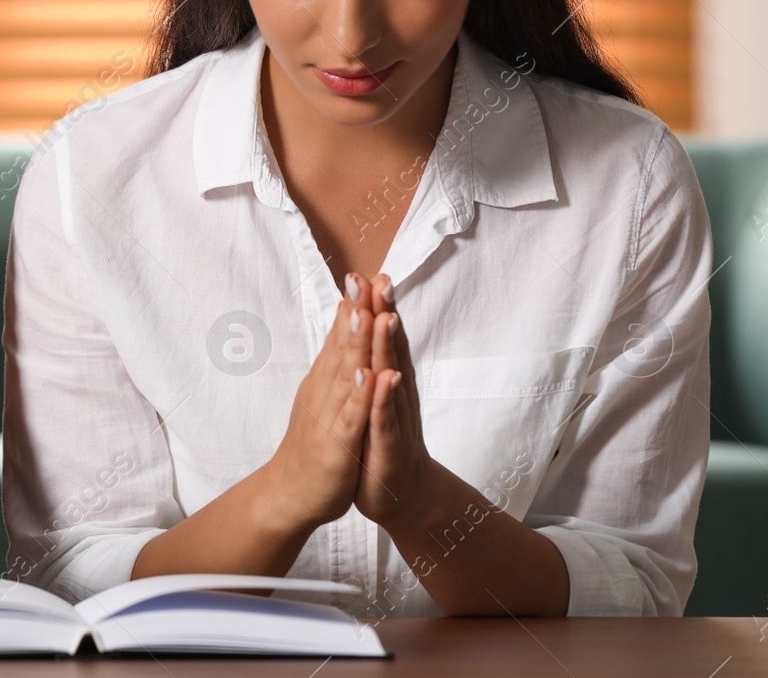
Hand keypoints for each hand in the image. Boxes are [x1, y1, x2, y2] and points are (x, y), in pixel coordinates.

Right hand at [263, 270, 379, 531]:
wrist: (291, 493)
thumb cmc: (313, 444)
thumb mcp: (324, 397)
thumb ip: (334, 360)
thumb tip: (344, 320)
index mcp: (325, 381)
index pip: (339, 337)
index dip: (351, 306)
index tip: (361, 272)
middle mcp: (323, 392)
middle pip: (341, 347)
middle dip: (354, 312)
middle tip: (360, 278)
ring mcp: (329, 418)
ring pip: (345, 375)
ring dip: (355, 344)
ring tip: (365, 313)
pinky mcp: (336, 445)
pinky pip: (350, 417)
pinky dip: (359, 395)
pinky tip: (367, 375)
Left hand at [354, 273, 435, 526]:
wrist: (401, 493)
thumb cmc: (383, 441)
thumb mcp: (373, 398)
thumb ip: (374, 363)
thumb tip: (370, 326)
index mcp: (385, 380)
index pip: (378, 337)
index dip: (373, 307)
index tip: (366, 274)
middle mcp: (394, 393)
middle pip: (388, 347)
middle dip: (383, 314)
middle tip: (380, 279)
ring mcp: (394, 417)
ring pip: (390, 376)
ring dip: (388, 347)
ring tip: (385, 316)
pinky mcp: (389, 444)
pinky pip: (386, 418)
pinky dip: (384, 398)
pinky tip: (384, 379)